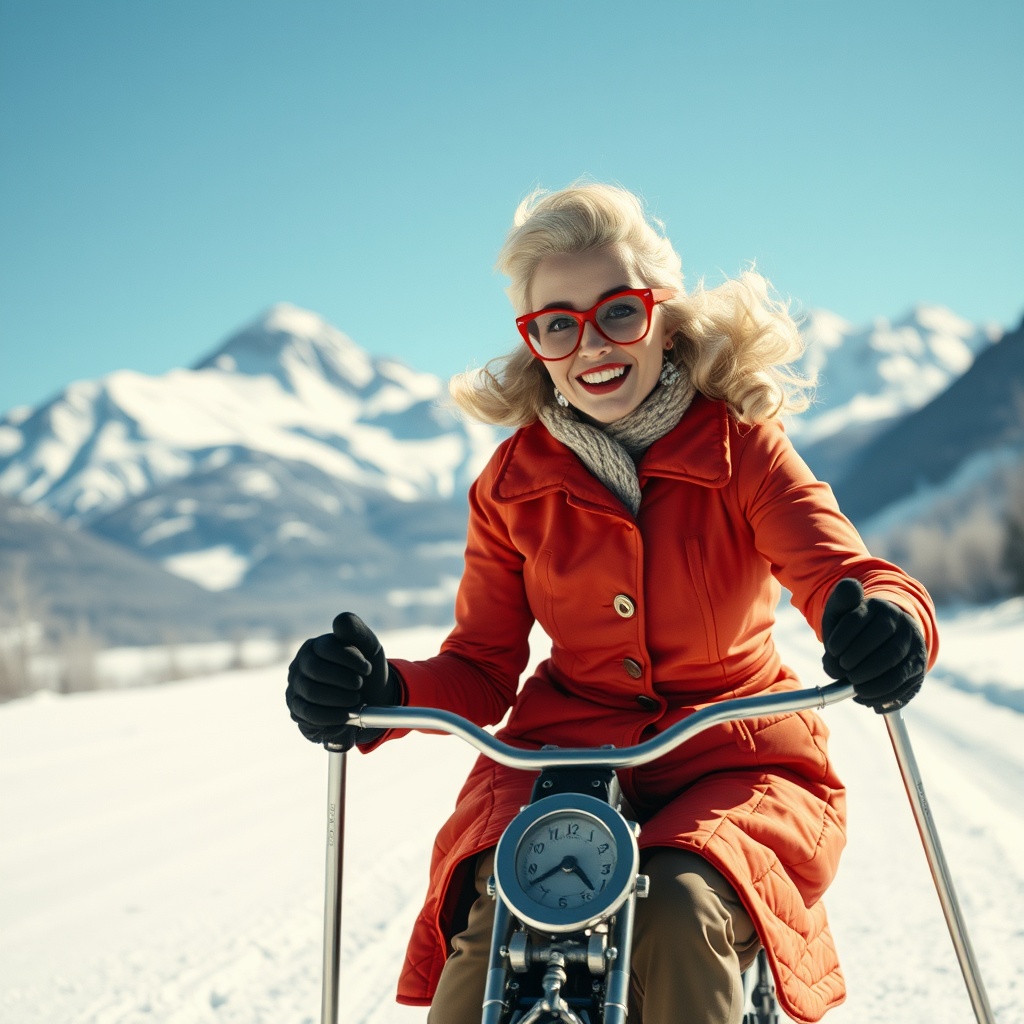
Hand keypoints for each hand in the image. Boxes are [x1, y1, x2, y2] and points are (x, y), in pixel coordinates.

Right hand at [286, 612, 397, 748]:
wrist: (369, 700)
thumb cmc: (365, 670)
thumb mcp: (368, 647)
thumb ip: (356, 631)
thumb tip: (339, 621)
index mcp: (316, 646)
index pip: (326, 648)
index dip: (350, 659)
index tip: (367, 668)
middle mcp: (300, 665)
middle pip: (316, 669)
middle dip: (344, 679)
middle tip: (360, 685)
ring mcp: (296, 688)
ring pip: (312, 692)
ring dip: (341, 698)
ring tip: (357, 700)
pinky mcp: (297, 711)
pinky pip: (310, 714)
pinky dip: (334, 715)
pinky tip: (348, 714)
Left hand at [821, 578, 926, 712]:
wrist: (882, 632)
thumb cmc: (854, 625)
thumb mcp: (843, 610)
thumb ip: (841, 600)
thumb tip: (851, 588)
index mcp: (879, 607)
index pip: (861, 620)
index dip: (843, 637)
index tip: (831, 649)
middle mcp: (902, 625)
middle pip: (885, 650)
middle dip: (858, 663)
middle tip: (842, 670)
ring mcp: (914, 647)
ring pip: (897, 670)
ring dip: (872, 683)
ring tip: (852, 686)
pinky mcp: (917, 667)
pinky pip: (904, 686)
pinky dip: (883, 696)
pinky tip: (864, 698)